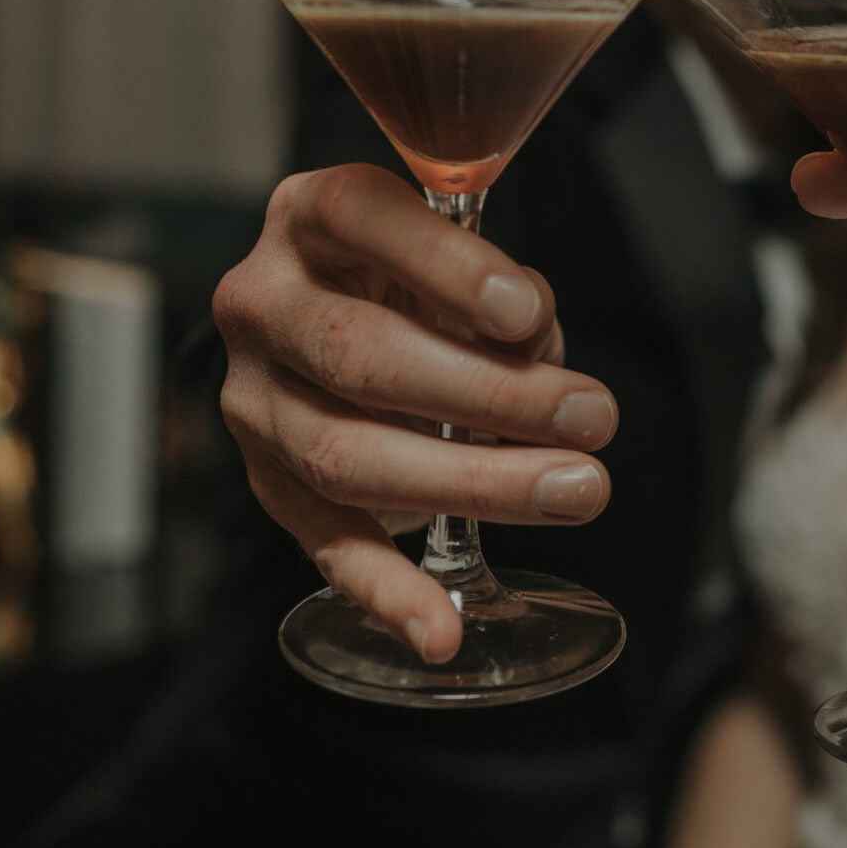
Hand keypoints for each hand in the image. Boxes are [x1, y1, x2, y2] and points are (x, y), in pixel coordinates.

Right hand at [213, 164, 618, 660]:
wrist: (336, 313)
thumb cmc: (417, 276)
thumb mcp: (457, 253)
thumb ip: (500, 294)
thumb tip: (537, 354)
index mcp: (311, 216)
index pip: (363, 220)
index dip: (445, 267)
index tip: (527, 312)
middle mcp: (262, 303)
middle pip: (361, 355)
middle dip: (488, 395)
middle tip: (591, 417)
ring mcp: (255, 400)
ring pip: (346, 456)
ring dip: (472, 483)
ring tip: (574, 490)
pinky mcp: (270, 483)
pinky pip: (325, 545)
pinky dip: (387, 595)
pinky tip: (439, 631)